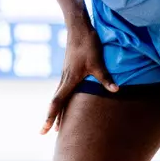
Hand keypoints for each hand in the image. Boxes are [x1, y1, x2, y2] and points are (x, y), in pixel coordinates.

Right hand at [42, 19, 117, 133]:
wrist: (78, 28)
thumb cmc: (88, 44)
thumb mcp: (98, 62)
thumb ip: (105, 78)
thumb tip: (116, 91)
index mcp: (69, 80)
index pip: (57, 103)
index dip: (50, 118)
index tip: (44, 131)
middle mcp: (64, 79)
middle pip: (55, 103)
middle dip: (50, 119)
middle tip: (44, 133)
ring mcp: (65, 75)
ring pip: (58, 97)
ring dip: (57, 111)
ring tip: (57, 126)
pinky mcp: (68, 70)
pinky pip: (62, 90)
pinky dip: (61, 101)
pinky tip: (66, 103)